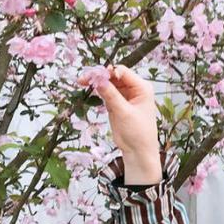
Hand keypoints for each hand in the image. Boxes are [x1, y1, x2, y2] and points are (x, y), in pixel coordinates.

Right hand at [92, 64, 161, 183]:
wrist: (137, 151)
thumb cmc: (138, 132)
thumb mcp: (124, 112)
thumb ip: (111, 95)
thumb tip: (98, 79)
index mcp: (142, 88)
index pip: (122, 72)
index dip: (107, 72)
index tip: (93, 75)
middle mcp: (134, 89)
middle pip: (113, 76)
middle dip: (99, 76)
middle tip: (84, 78)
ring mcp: (124, 96)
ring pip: (108, 83)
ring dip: (96, 82)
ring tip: (82, 82)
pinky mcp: (116, 103)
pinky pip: (105, 92)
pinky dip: (97, 91)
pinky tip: (87, 89)